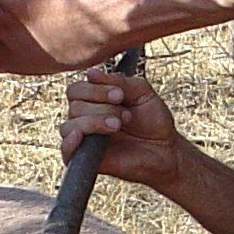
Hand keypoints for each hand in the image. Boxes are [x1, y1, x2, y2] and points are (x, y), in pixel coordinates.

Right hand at [61, 67, 186, 191]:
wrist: (166, 149)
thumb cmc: (153, 120)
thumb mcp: (141, 92)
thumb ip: (118, 81)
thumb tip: (90, 73)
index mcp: (94, 101)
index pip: (76, 90)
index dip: (95, 89)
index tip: (120, 95)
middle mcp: (85, 119)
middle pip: (74, 105)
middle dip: (102, 106)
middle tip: (126, 115)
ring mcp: (84, 140)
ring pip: (69, 126)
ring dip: (95, 121)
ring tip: (118, 125)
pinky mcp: (86, 160)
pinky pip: (66, 151)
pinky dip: (70, 142)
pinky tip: (80, 136)